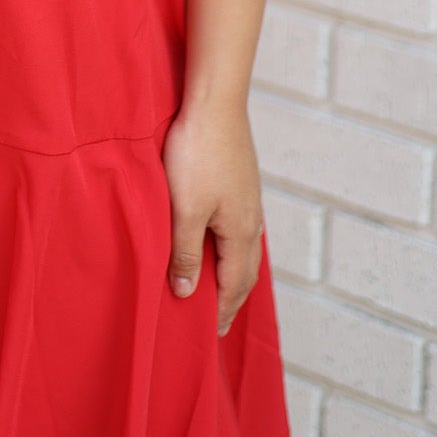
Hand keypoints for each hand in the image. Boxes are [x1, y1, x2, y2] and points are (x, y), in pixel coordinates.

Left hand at [160, 103, 264, 335]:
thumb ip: (185, 253)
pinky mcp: (241, 182)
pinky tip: (220, 241)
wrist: (215, 102)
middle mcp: (252, 220)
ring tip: (218, 288)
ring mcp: (249, 199)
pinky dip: (231, 249)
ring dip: (232, 273)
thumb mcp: (184, 210)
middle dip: (231, 298)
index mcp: (240, 233)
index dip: (220, 311)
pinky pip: (240, 229)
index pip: (233, 286)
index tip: (211, 334)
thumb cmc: (196, 154)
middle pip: (244, 272)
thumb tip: (187, 293)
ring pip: (244, 249)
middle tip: (218, 321)